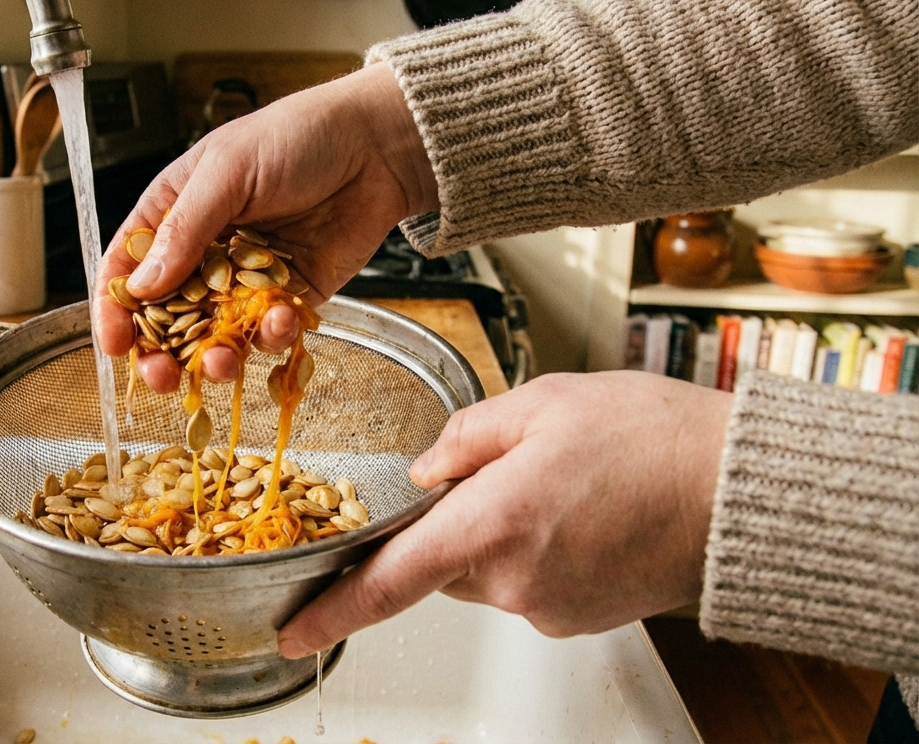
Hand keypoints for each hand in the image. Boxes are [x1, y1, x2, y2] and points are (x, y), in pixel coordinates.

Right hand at [94, 62, 436, 392]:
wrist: (374, 146)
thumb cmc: (296, 136)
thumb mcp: (227, 172)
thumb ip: (184, 230)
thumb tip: (143, 286)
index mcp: (173, 213)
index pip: (128, 267)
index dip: (115, 308)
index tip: (113, 344)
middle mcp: (203, 251)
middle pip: (166, 316)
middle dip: (160, 352)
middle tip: (162, 376)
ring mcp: (245, 280)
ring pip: (215, 335)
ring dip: (214, 357)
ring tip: (223, 363)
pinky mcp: (288, 297)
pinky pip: (268, 332)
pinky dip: (270, 336)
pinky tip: (280, 319)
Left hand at [277, 371, 732, 657]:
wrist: (741, 493)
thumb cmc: (652, 438)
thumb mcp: (543, 402)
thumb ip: (465, 436)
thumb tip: (427, 470)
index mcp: (493, 525)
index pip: (389, 581)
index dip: (332, 610)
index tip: (293, 632)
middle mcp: (515, 582)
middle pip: (441, 561)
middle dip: (455, 519)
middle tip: (511, 469)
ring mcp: (549, 608)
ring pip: (486, 571)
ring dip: (501, 531)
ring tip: (564, 485)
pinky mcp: (578, 618)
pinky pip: (528, 584)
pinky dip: (538, 550)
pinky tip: (583, 512)